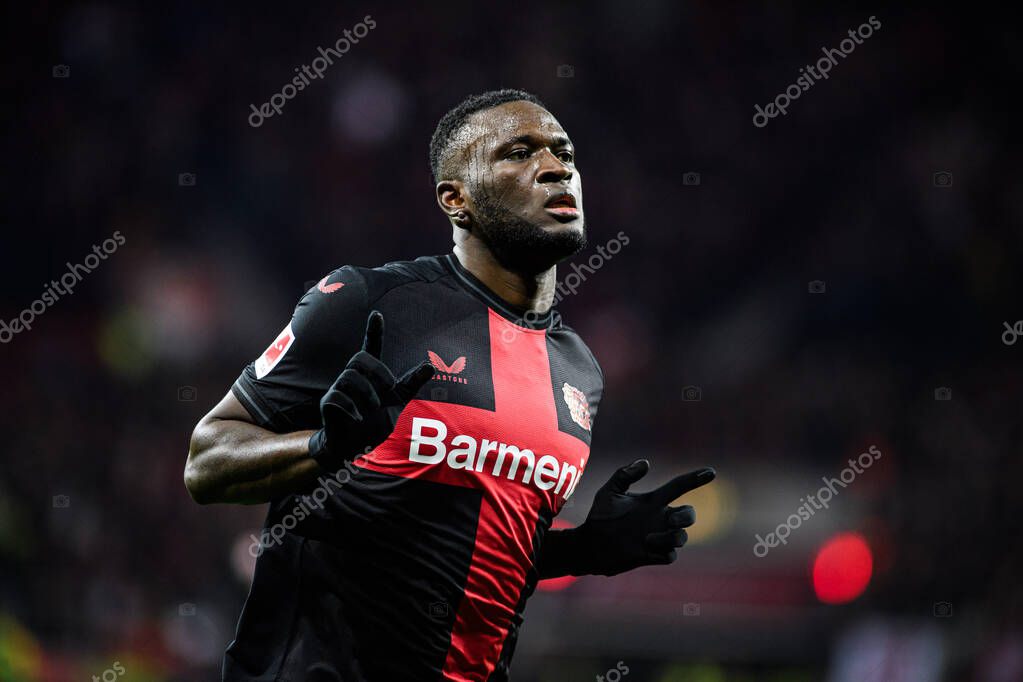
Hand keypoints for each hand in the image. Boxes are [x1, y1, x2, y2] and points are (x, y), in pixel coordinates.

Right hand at [308, 311, 433, 471]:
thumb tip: (430, 366)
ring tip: (372, 408)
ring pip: (349, 376)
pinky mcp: (328, 402)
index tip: (377, 314)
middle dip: (377, 371)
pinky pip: (337, 396)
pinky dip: (351, 407)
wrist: (354, 445)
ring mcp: (338, 388)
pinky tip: (358, 418)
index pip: (371, 347)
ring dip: (366, 393)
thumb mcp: (398, 402)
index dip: (374, 331)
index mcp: (370, 374)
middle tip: (387, 389)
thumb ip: (411, 384)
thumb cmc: (375, 421)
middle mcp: (352, 377)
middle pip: (359, 359)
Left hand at [570, 460, 715, 575]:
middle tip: (672, 518)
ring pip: (682, 537)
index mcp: (652, 502)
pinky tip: (647, 548)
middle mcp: (658, 519)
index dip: (695, 478)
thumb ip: (625, 475)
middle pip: (689, 515)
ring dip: (671, 536)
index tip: (710, 472)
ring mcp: (657, 538)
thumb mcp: (609, 492)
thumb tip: (646, 463)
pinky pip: (670, 555)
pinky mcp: (652, 555)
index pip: (678, 487)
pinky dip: (664, 551)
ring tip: (648, 538)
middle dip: (687, 516)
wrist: (590, 545)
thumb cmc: (600, 516)